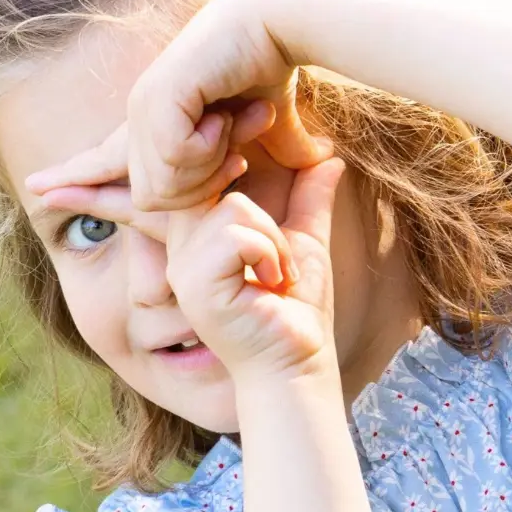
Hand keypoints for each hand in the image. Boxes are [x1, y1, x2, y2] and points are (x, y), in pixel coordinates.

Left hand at [25, 0, 332, 209]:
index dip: (78, 180)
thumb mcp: (263, 133)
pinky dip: (208, 151)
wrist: (275, 25)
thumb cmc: (272, 70)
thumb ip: (263, 157)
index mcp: (153, 123)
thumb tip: (315, 167)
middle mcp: (139, 116)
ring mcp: (145, 107)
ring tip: (236, 126)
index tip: (37, 189)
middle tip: (239, 158)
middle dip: (201, 189)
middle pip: (147, 198)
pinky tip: (225, 119)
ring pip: (161, 187)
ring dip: (211, 170)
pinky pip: (173, 161)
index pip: (108, 162)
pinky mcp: (159, 100)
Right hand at [165, 156, 345, 379]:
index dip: (226, 153)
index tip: (258, 147)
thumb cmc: (298, 314)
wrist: (300, 364)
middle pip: (215, 183)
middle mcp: (182, 247)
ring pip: (233, 208)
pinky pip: (236, 237)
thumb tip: (328, 156)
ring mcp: (184, 266)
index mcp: (199, 235)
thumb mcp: (306, 242)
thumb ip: (310, 199)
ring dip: (274, 242)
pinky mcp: (196, 285)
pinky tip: (273, 287)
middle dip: (264, 213)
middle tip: (282, 258)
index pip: (199, 174)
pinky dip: (270, 256)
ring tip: (280, 278)